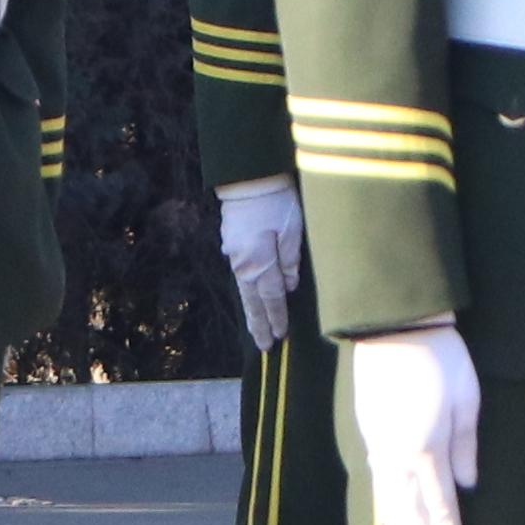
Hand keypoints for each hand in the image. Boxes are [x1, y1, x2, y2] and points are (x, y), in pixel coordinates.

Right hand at [215, 176, 306, 357]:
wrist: (248, 177)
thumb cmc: (275, 201)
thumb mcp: (291, 230)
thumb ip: (290, 262)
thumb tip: (288, 287)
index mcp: (258, 264)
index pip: (271, 299)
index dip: (278, 318)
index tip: (281, 337)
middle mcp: (242, 265)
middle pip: (253, 302)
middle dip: (260, 325)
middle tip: (264, 347)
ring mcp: (234, 255)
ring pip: (245, 291)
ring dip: (252, 312)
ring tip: (257, 330)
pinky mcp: (232, 244)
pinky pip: (242, 277)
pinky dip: (248, 293)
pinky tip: (251, 298)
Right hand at [346, 320, 481, 524]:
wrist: (395, 328)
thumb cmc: (441, 359)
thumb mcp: (467, 401)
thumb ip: (466, 447)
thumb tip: (468, 485)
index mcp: (427, 448)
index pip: (439, 502)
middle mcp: (399, 454)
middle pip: (409, 509)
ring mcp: (378, 444)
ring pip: (387, 498)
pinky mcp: (368, 431)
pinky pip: (376, 478)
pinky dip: (382, 502)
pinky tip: (387, 512)